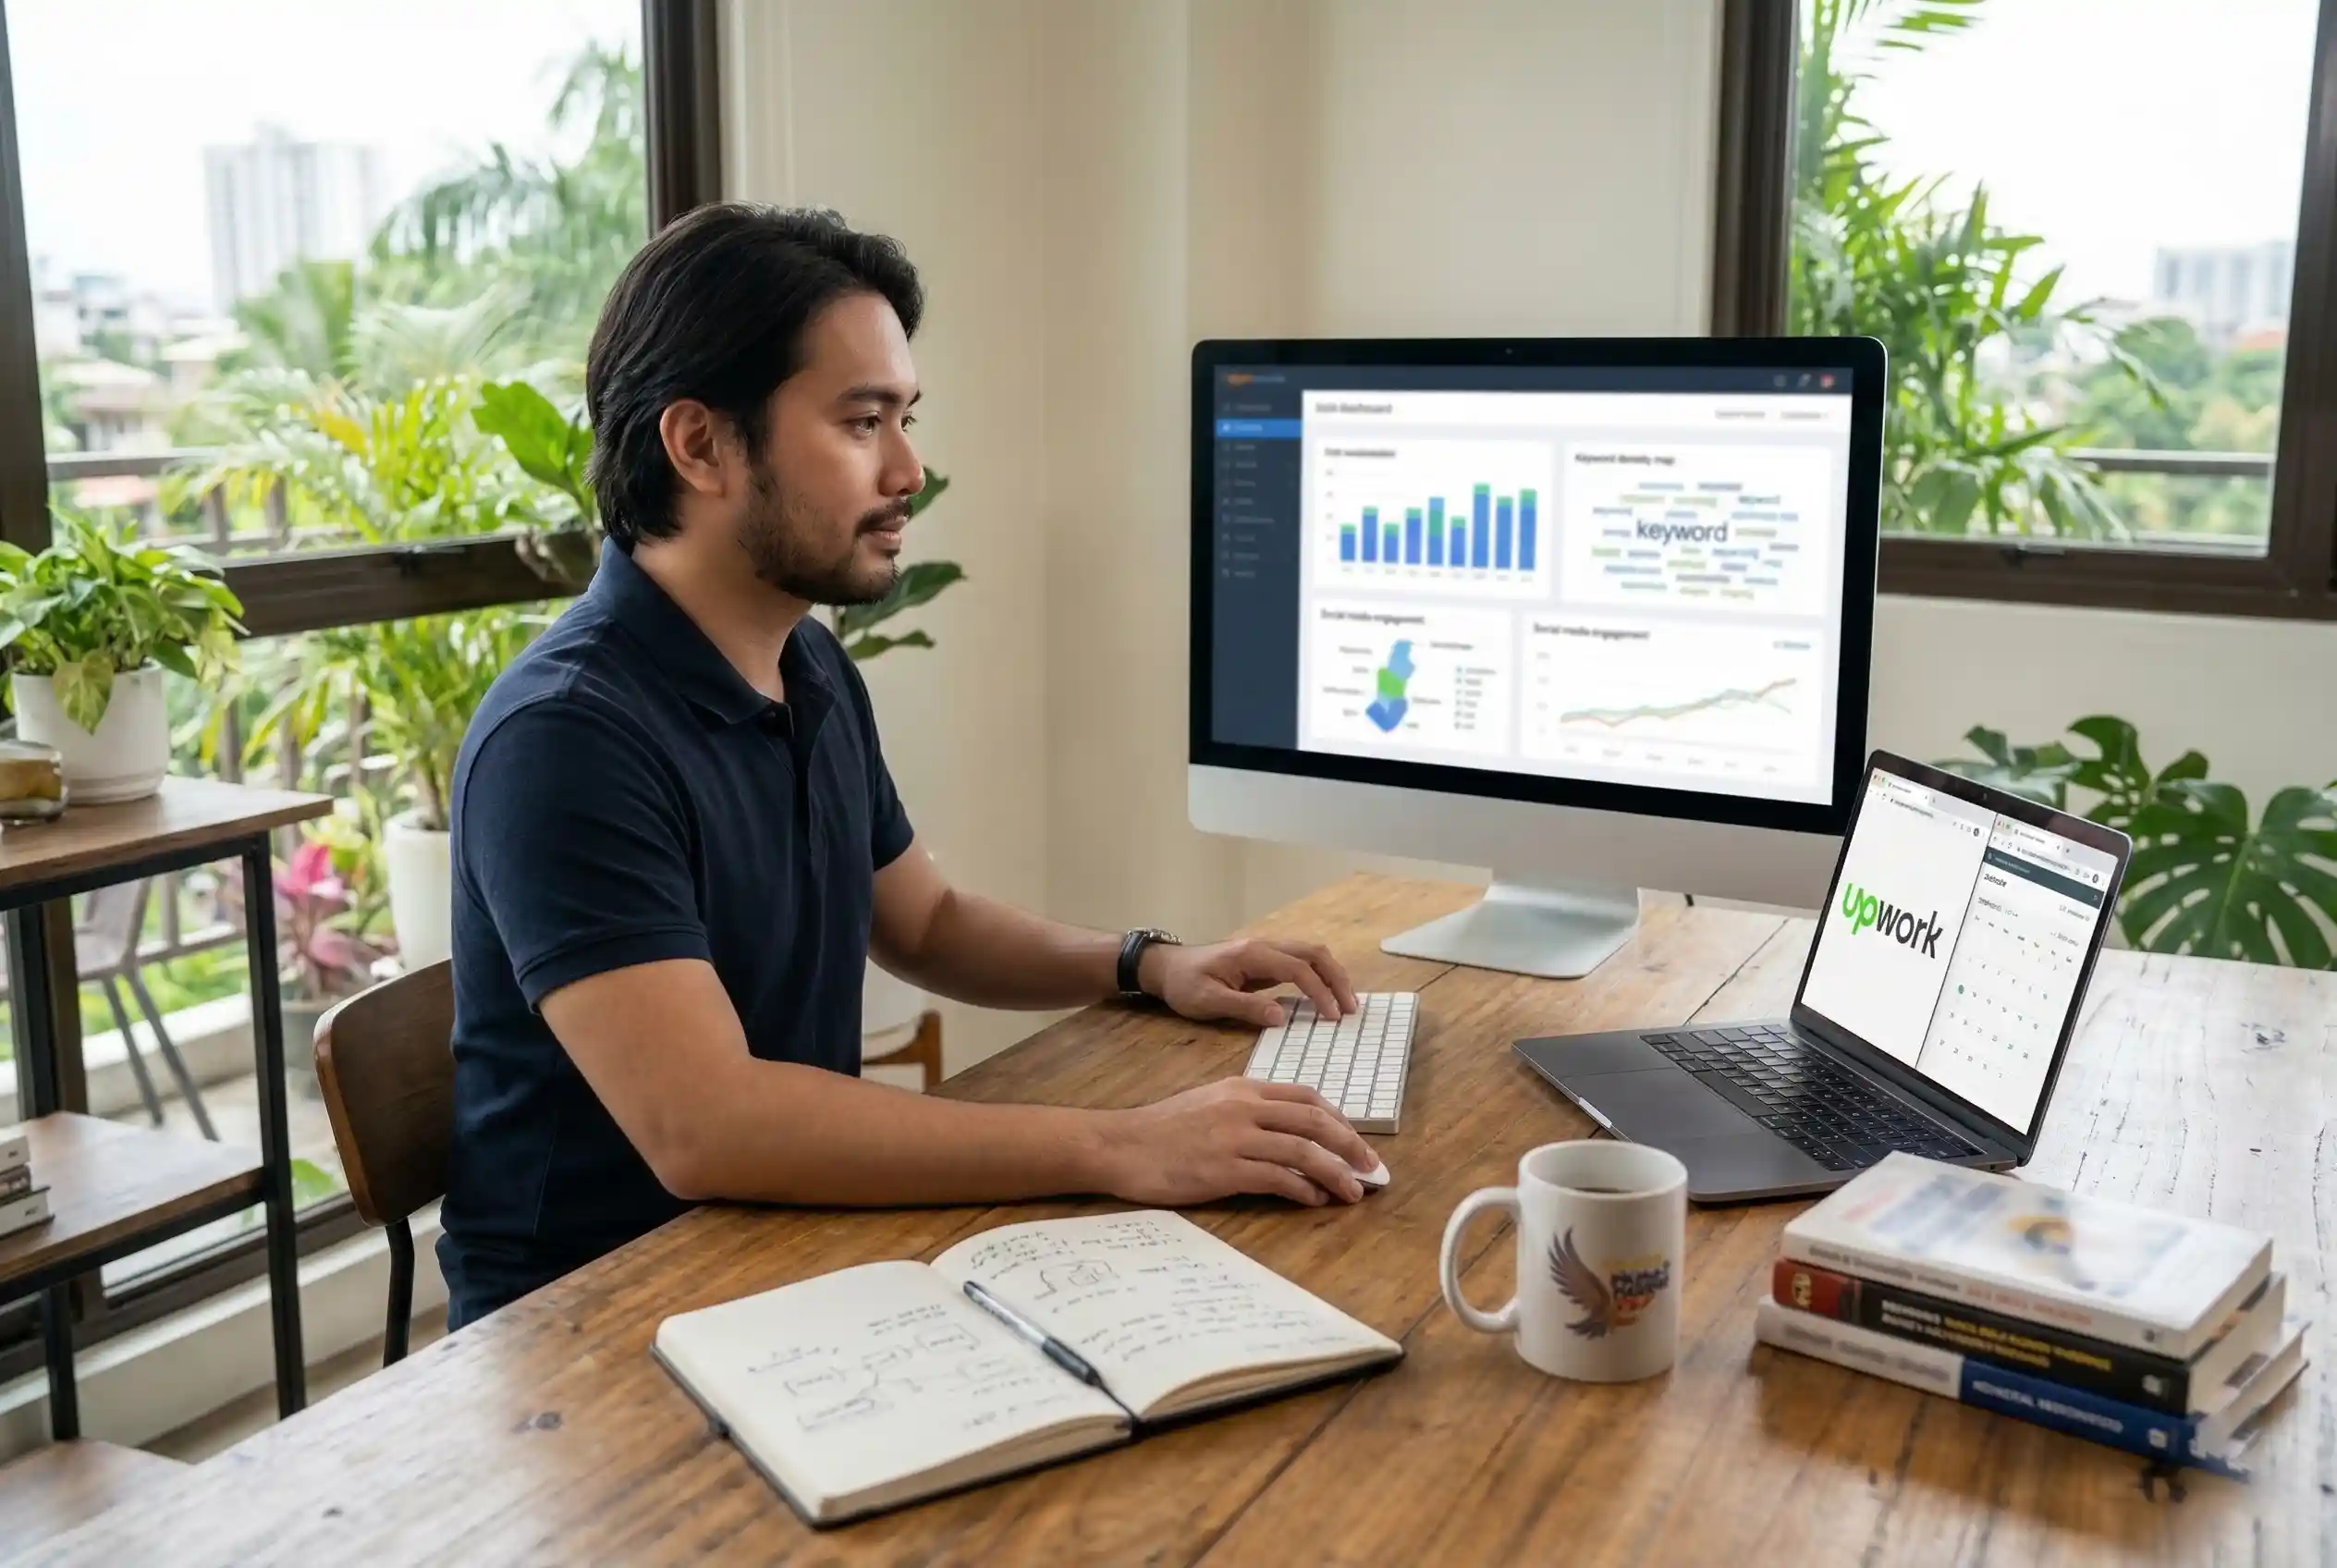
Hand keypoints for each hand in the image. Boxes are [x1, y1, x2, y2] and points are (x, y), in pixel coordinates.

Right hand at [1092, 1078, 1377, 1205]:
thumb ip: (1247, 1111)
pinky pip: (1278, 1178)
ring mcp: (1235, 1138)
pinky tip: (1315, 1200)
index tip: (1354, 1140)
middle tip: (1371, 1167)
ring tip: (1354, 1191)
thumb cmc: (1161, 1130)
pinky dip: (1304, 1190)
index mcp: (1243, 1089)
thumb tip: (1287, 1135)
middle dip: (1350, 1144)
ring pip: (1303, 1151)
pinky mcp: (1224, 1170)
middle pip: (1314, 1121)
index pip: (1305, 1096)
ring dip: (1336, 1173)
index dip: (1338, 1119)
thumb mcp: (1209, 1104)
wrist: (1120, 1146)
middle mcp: (1244, 1108)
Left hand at [1140, 936, 1360, 1025]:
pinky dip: (1319, 975)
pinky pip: (1300, 962)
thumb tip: (1281, 1017)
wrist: (1165, 967)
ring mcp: (1265, 951)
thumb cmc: (1184, 985)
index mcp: (1253, 955)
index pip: (1298, 970)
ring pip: (1310, 954)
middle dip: (1337, 979)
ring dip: (1331, 975)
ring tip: (1345, 1003)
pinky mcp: (1264, 960)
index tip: (1333, 1017)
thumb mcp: (1209, 1001)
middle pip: (1313, 953)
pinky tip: (1325, 995)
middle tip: (1350, 1009)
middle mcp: (1264, 946)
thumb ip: (1245, 1007)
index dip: (1320, 992)